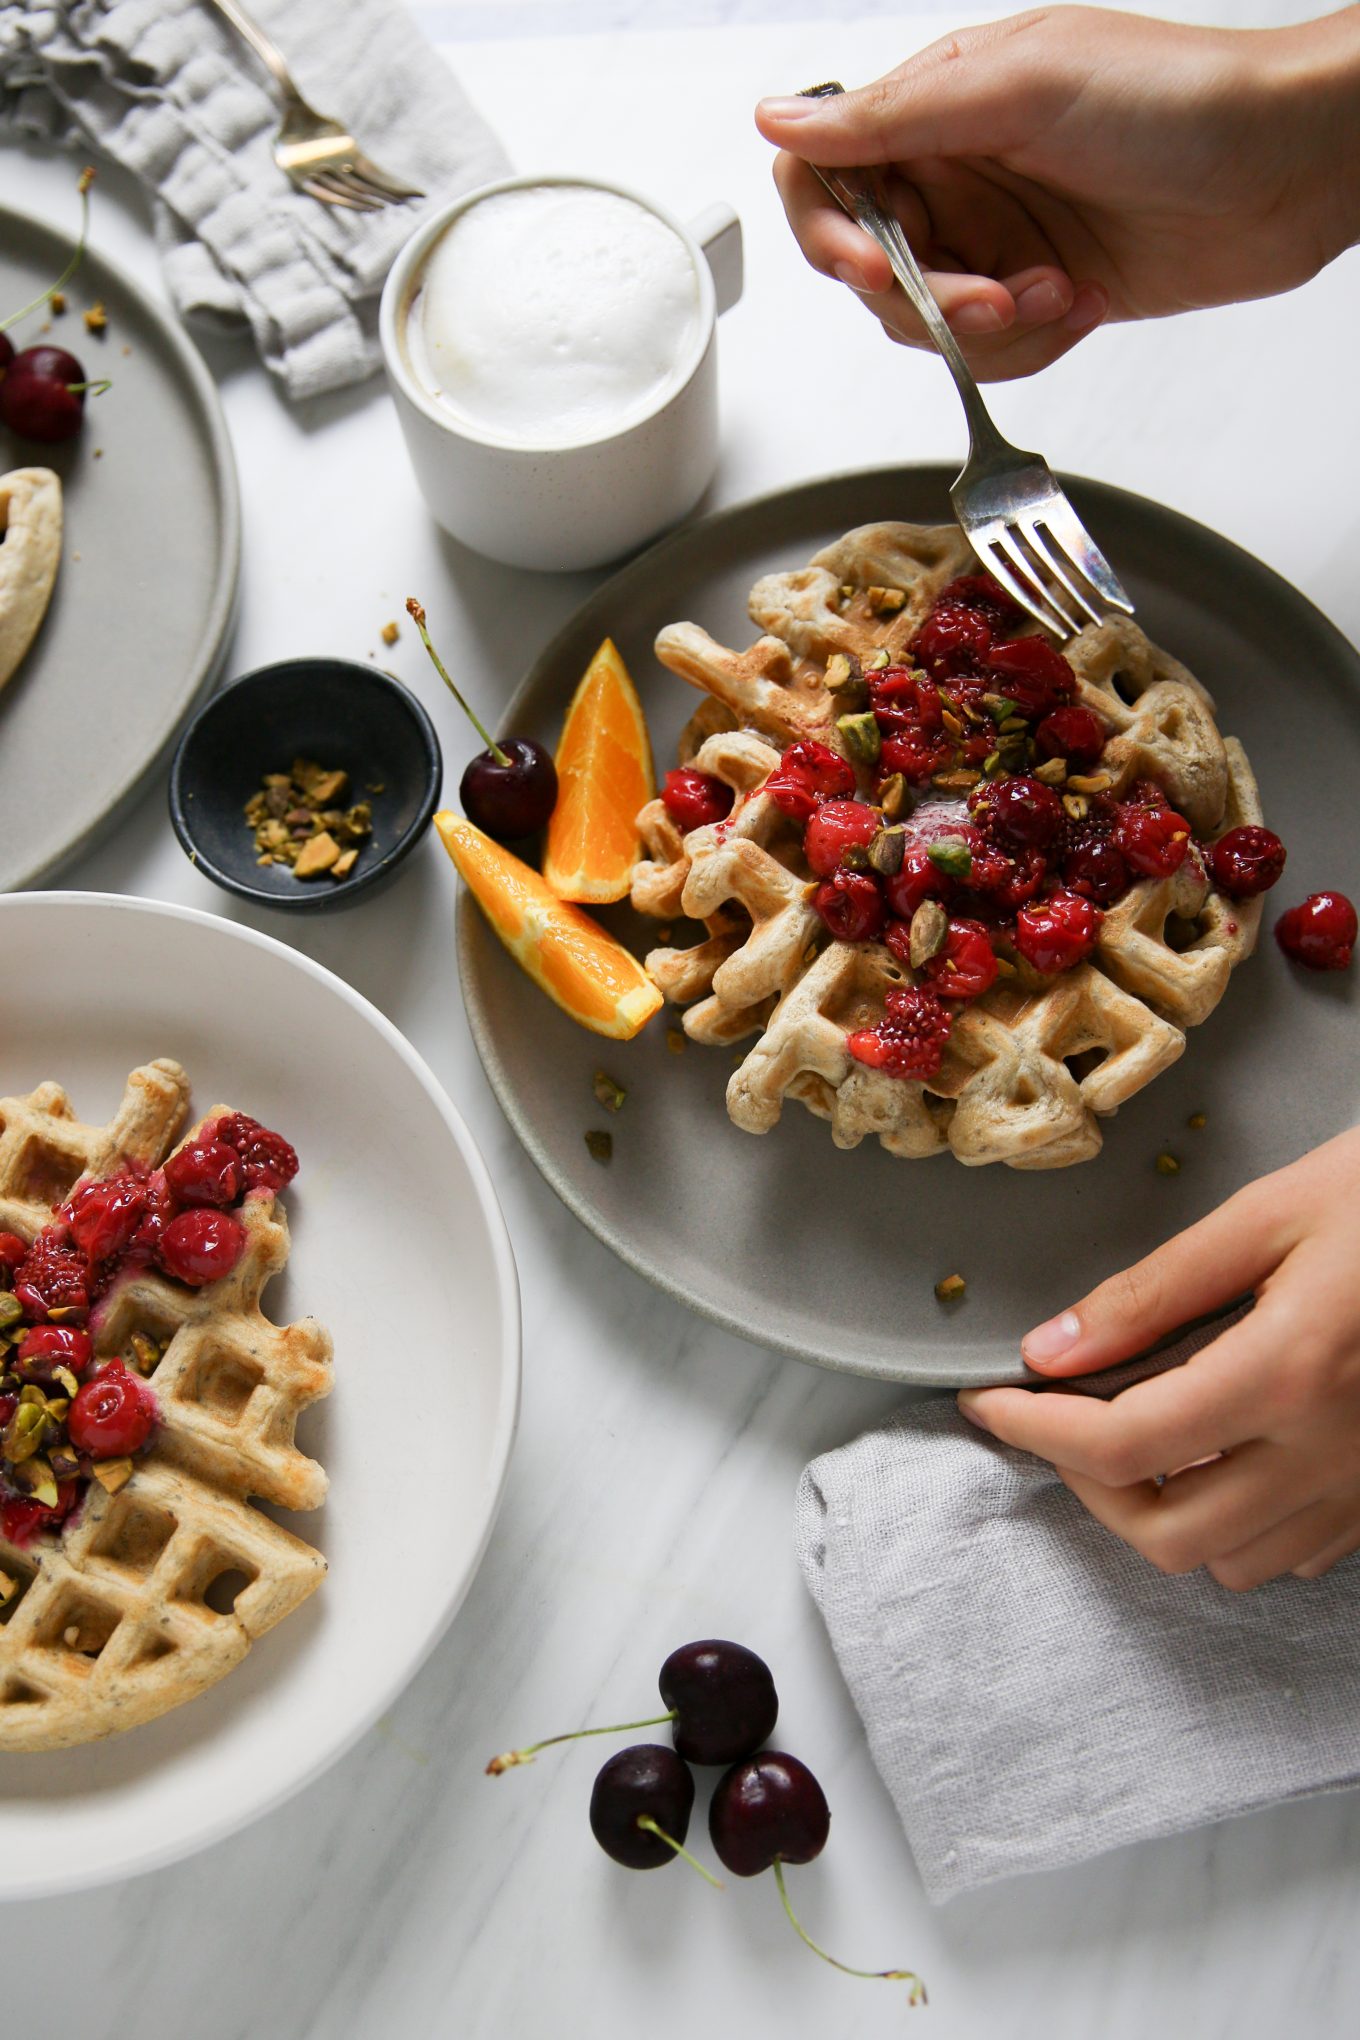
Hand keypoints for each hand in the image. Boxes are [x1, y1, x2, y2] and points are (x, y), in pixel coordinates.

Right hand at [755, 6, 1359, 380]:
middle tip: (992, 290)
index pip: (823, 174)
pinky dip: (1029, 344)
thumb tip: (779, 119)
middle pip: (870, 269)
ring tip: (1056, 285)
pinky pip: (987, 354)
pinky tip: (1083, 300)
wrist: (1288, 166)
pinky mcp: (1041, 292)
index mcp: (939, 106)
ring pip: (926, 325)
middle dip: (928, 296)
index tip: (875, 265)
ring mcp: (999, 237)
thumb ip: (891, 115)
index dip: (830, 233)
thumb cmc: (1179, 98)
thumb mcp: (1019, 88)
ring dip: (987, 325)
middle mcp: (958, 173)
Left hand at [957, 1127, 1359, 1588]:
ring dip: (1163, 1511)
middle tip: (1063, 1421)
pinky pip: (1297, 1552)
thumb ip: (1152, 1292)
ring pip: (1231, 1563)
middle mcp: (1331, 1451)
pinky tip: (1223, 1452)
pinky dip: (1237, 1521)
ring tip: (1139, 1434)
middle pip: (1168, 1535)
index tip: (992, 1403)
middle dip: (1090, 1487)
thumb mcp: (1266, 1215)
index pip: (1124, 1445)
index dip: (1035, 1432)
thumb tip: (1052, 1348)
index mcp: (1289, 1373)